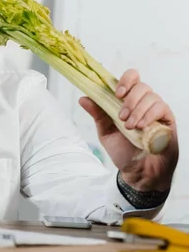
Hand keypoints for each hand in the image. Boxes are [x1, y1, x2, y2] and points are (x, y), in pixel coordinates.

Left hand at [79, 69, 177, 191]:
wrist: (139, 172)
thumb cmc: (123, 151)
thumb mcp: (106, 132)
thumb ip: (98, 115)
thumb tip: (83, 98)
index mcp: (128, 102)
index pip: (131, 78)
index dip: (125, 80)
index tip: (117, 93)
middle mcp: (143, 103)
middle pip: (141, 85)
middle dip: (129, 100)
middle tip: (121, 117)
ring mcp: (156, 111)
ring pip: (151, 96)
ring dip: (137, 110)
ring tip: (129, 126)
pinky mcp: (167, 120)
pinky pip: (161, 108)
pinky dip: (148, 116)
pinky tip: (141, 127)